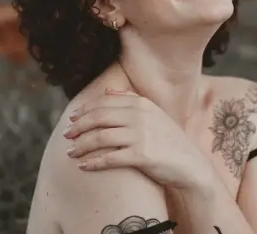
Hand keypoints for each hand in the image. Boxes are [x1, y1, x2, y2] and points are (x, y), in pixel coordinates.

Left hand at [63, 88, 215, 190]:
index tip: (72, 118)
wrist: (190, 165)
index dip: (85, 110)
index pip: (104, 102)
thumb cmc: (169, 141)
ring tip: (70, 152)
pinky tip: (83, 166)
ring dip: (81, 145)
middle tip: (66, 135)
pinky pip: (109, 158)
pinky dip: (93, 162)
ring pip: (99, 137)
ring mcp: (140, 135)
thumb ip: (131, 100)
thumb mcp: (154, 114)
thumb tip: (108, 90)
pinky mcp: (141, 155)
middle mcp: (140, 116)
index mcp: (141, 103)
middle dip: (78, 126)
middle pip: (98, 117)